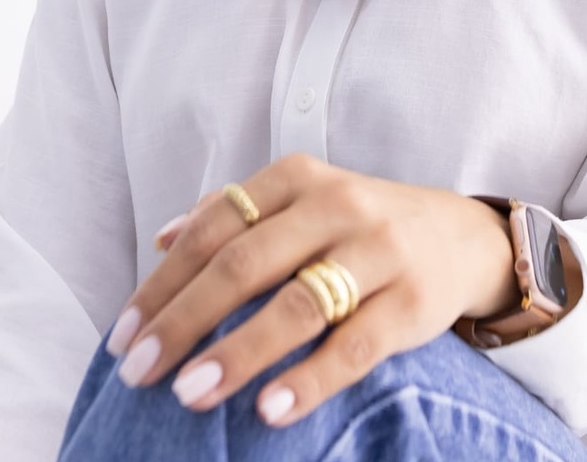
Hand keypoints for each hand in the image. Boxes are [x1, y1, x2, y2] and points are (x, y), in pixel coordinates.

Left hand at [106, 153, 516, 426]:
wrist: (464, 236)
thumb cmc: (359, 225)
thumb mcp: (301, 200)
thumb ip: (234, 211)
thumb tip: (161, 236)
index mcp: (297, 177)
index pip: (213, 228)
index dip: (162, 282)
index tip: (122, 335)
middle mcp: (335, 204)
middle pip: (243, 264)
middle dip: (182, 321)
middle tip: (136, 372)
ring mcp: (377, 251)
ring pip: (295, 303)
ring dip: (236, 352)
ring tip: (189, 395)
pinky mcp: (412, 301)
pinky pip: (355, 345)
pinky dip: (309, 378)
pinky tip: (269, 410)